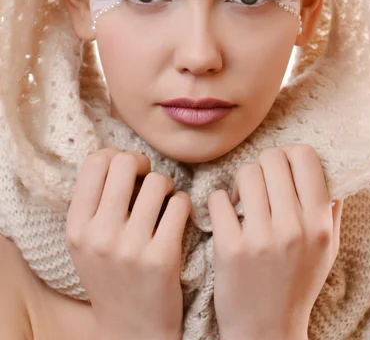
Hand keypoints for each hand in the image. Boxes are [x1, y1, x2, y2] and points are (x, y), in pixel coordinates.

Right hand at [66, 147, 190, 339]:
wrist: (133, 331)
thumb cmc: (112, 277)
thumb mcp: (86, 242)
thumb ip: (95, 202)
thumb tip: (119, 157)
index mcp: (76, 227)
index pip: (96, 162)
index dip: (118, 156)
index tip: (131, 171)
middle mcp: (98, 235)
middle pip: (126, 163)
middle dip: (144, 165)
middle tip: (151, 181)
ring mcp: (130, 248)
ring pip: (158, 182)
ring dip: (167, 187)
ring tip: (165, 204)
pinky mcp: (161, 258)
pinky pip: (180, 205)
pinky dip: (184, 205)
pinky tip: (178, 219)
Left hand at [207, 144, 342, 339]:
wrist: (267, 331)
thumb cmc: (297, 285)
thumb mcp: (327, 249)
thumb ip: (330, 208)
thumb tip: (326, 168)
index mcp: (318, 223)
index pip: (304, 157)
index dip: (289, 153)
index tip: (281, 166)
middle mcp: (293, 227)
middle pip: (272, 159)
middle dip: (263, 165)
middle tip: (259, 183)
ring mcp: (260, 237)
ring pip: (245, 173)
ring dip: (240, 182)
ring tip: (242, 200)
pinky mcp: (229, 247)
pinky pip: (218, 198)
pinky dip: (220, 202)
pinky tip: (226, 216)